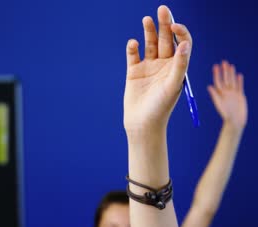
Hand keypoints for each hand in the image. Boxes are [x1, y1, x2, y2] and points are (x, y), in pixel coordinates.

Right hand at [124, 5, 192, 135]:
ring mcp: (148, 67)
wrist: (142, 123)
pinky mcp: (133, 71)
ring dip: (149, 31)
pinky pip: (133, 55)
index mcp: (177, 67)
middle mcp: (164, 64)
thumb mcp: (173, 85)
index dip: (180, 32)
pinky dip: (132, 48)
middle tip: (162, 9)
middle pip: (166, 39)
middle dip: (165, 24)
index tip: (174, 26)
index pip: (182, 43)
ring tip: (146, 19)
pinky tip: (132, 44)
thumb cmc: (162, 107)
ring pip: (150, 44)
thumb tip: (185, 43)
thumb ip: (179, 64)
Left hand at [208, 61, 246, 130]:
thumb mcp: (219, 103)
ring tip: (231, 66)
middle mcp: (226, 92)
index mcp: (220, 93)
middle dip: (224, 71)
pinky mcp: (240, 96)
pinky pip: (240, 86)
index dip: (217, 74)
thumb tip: (209, 86)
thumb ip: (215, 95)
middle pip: (226, 79)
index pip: (218, 81)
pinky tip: (239, 75)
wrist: (235, 120)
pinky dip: (239, 81)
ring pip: (232, 81)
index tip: (215, 66)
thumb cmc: (225, 113)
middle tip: (224, 62)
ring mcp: (233, 93)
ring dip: (231, 73)